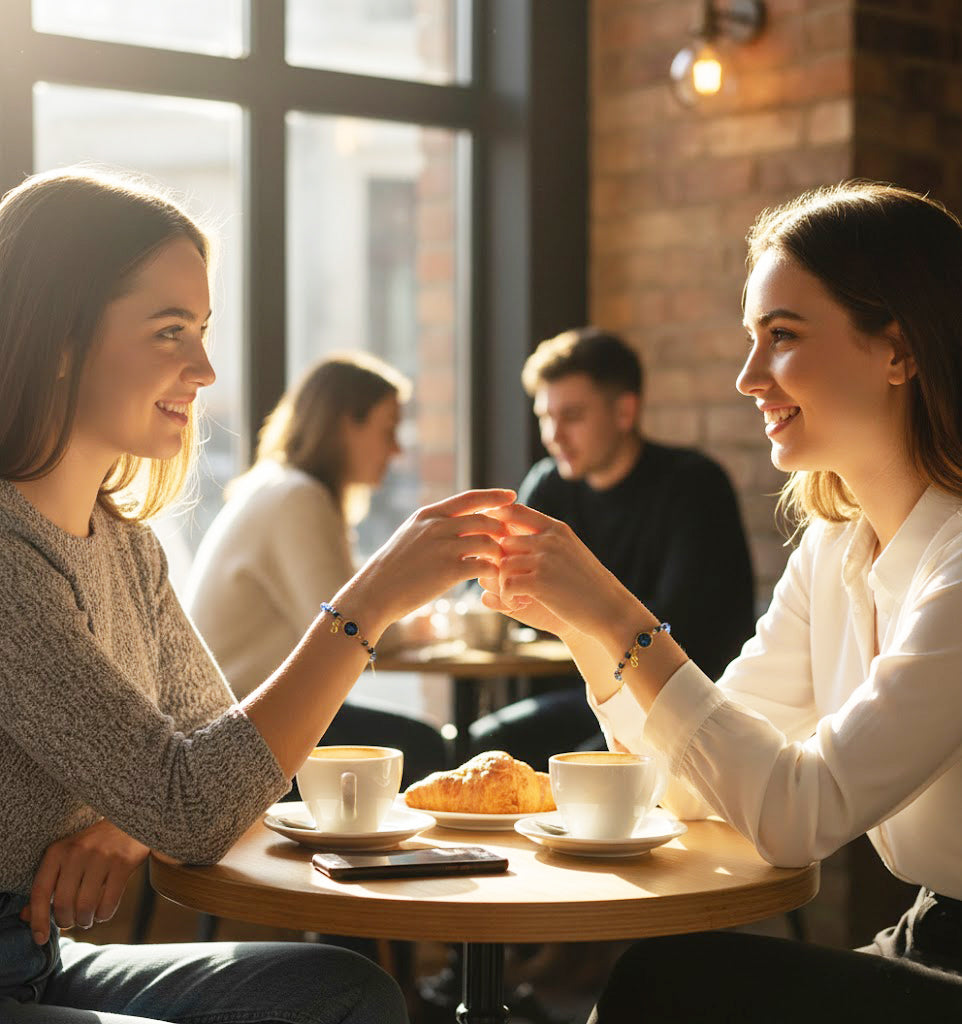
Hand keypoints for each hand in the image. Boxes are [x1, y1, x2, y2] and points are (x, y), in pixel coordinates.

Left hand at [20, 819, 149, 944]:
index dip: (38, 919)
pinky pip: (109, 902)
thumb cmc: (91, 845)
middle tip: (72, 921)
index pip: (40, 891)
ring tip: (88, 918)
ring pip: (86, 906)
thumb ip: (47, 884)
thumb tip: (26, 916)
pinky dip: (104, 915)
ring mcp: (102, 856)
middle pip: (64, 903)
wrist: (127, 820)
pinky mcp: (123, 862)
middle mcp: (77, 852)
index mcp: (57, 851)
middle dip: (67, 921)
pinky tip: (103, 912)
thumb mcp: (65, 857)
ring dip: (86, 920)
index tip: (40, 938)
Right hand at [344, 488, 515, 629]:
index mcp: (429, 514)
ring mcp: (443, 547)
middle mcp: (437, 526)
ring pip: (488, 541)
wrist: (375, 592)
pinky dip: (494, 571)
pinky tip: (493, 578)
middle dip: (503, 529)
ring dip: (500, 552)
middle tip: (512, 540)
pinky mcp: (448, 571)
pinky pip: (484, 565)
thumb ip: (433, 525)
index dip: (494, 496)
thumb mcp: (410, 535)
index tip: (512, 496)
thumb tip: (457, 520)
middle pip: (485, 519)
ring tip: (503, 562)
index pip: (469, 498)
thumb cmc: (393, 568)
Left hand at [490, 503, 635, 637]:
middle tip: (509, 581)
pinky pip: (507, 584)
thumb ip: (545, 539)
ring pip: (502, 564)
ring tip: (515, 596)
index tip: (493, 540)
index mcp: (556, 528)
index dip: (495, 520)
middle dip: (499, 562)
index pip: (514, 510)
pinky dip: (507, 597)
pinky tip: (519, 604)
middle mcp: (549, 540)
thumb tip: (508, 534)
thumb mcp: (570, 551)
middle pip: (503, 541)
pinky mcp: (540, 583)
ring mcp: (545, 560)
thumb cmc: (587, 583)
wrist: (610, 608)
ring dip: (502, 583)